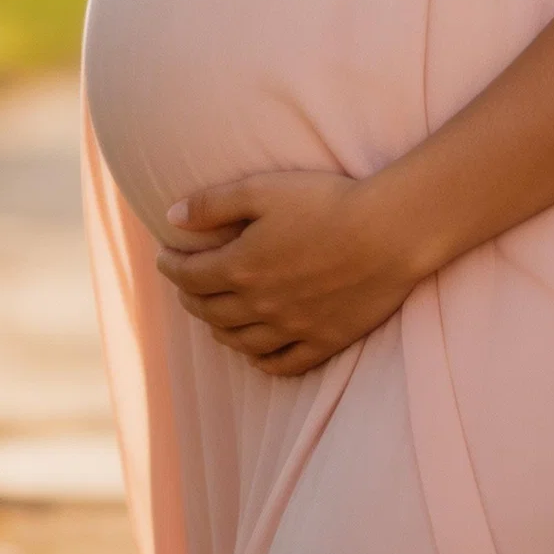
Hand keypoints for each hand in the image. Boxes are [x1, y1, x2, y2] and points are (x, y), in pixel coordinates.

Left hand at [154, 170, 424, 376]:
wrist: (388, 233)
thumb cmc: (326, 202)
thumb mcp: (263, 189)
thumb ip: (213, 204)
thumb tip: (171, 216)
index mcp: (239, 267)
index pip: (189, 276)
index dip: (171, 266)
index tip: (165, 256)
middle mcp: (259, 306)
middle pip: (210, 311)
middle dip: (191, 297)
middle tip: (187, 284)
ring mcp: (291, 328)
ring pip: (239, 341)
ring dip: (219, 329)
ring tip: (215, 316)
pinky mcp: (323, 341)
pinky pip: (281, 363)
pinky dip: (260, 360)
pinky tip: (255, 351)